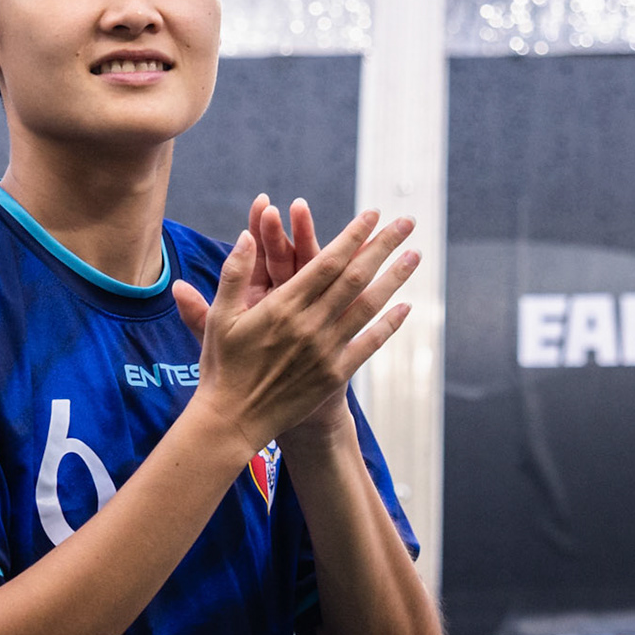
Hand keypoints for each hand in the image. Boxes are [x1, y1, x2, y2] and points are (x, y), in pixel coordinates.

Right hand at [171, 201, 418, 452]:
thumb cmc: (222, 366)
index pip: (326, 262)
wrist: (232, 420)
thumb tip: (248, 235)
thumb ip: (235, 273)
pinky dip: (389, 325)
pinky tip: (405, 308)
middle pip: (355, 277)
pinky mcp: (334, 375)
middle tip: (406, 222)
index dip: (352, 236)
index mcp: (282, 306)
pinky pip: (368, 345)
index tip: (372, 214)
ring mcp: (325, 350)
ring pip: (368, 306)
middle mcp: (309, 324)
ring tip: (415, 255)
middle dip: (382, 246)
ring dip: (394, 279)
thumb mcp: (220, 316)